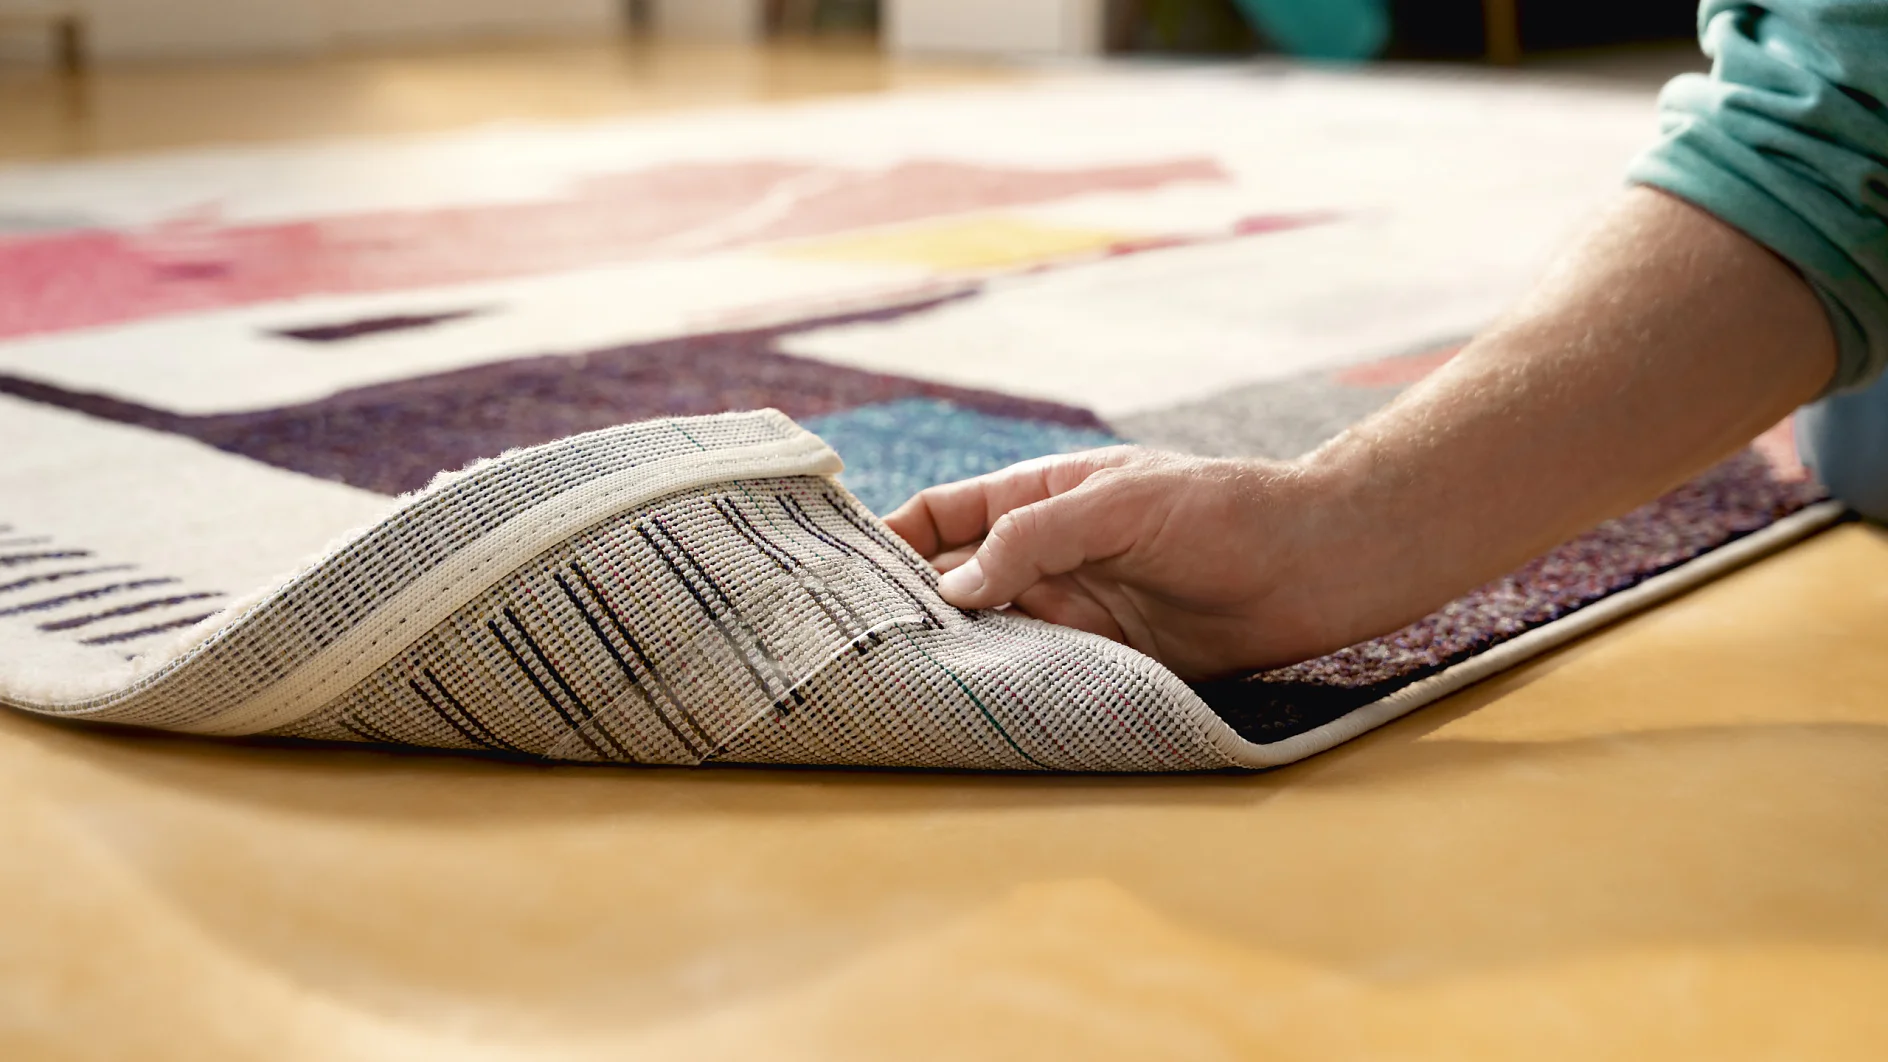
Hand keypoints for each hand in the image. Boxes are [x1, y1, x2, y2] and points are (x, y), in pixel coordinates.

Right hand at [883, 446, 1369, 678]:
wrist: (1318, 567)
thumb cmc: (1223, 511)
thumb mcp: (1120, 504)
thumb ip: (1034, 539)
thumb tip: (955, 587)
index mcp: (1035, 498)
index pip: (937, 517)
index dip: (884, 539)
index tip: (835, 573)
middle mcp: (1042, 558)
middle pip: (949, 585)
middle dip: (903, 610)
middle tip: (848, 647)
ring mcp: (1071, 612)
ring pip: (986, 638)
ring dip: (949, 658)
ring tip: (894, 686)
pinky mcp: (1104, 663)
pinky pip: (1037, 678)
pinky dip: (1003, 693)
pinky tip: (972, 710)